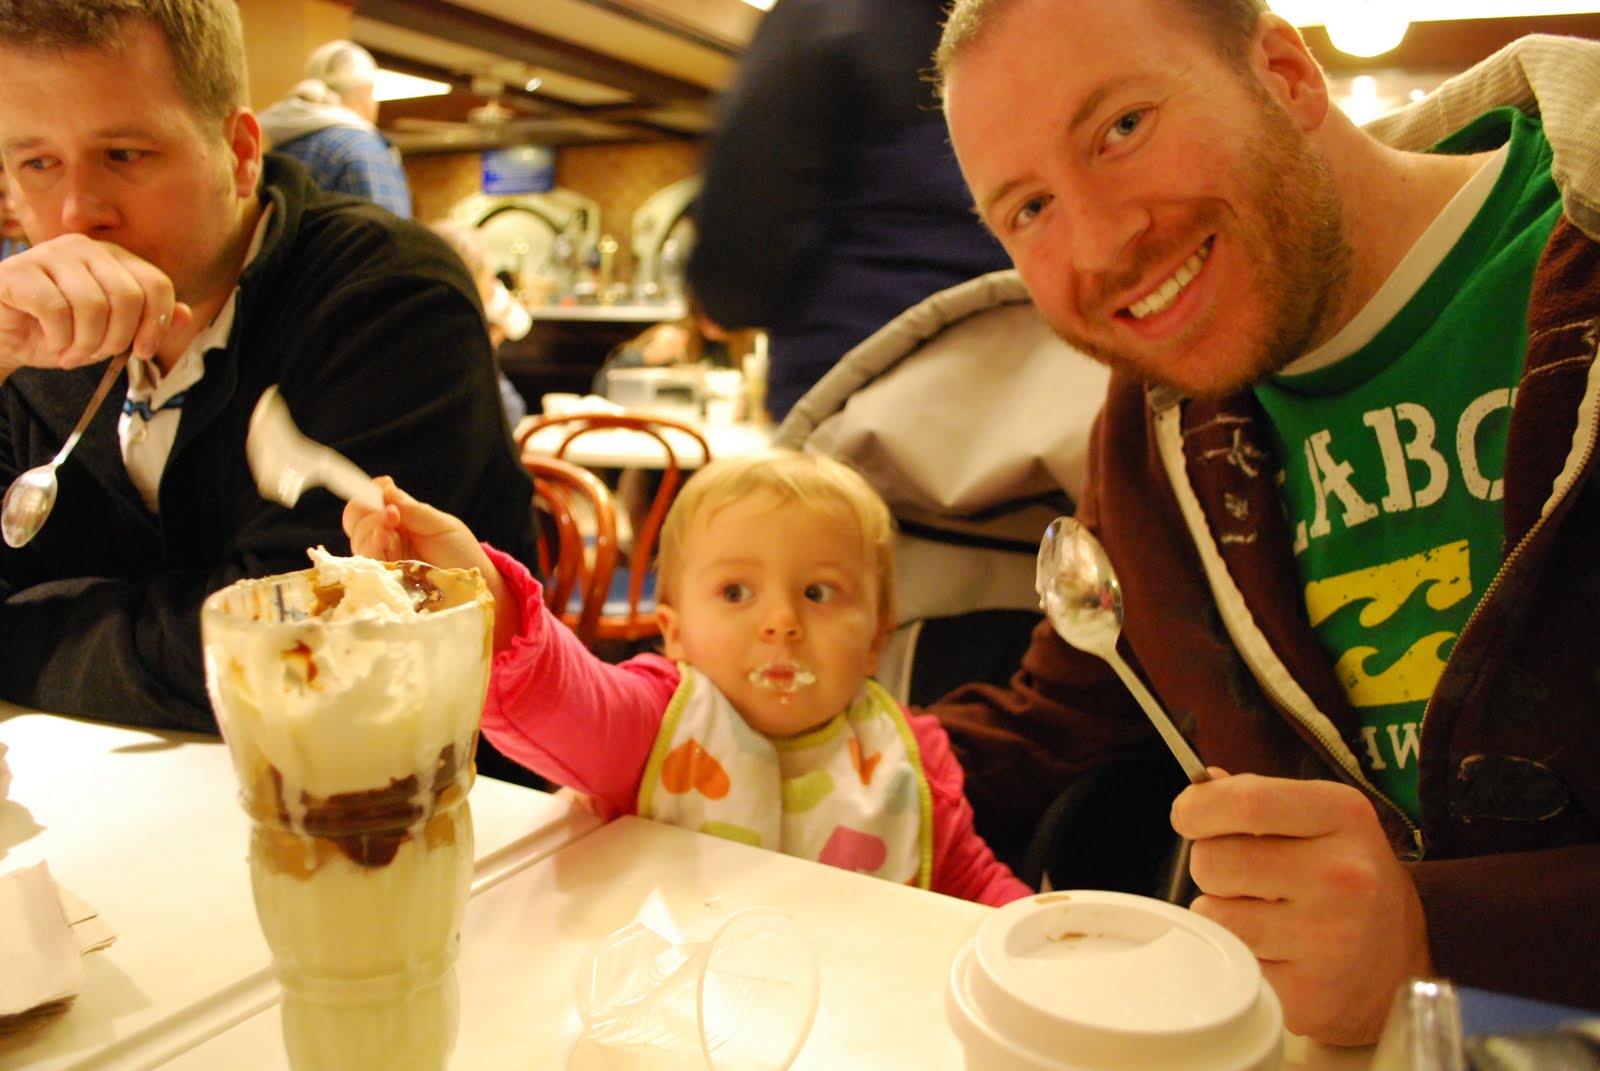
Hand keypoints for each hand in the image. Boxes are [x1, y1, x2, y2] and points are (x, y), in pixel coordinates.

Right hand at [0, 233, 193, 375]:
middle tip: (97, 354)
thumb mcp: (111, 331)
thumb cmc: (60, 331)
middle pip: (128, 296)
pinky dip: (59, 339)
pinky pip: (55, 310)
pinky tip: (53, 344)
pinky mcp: (18, 271)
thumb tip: (185, 315)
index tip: (143, 351)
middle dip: (117, 338)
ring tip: (72, 353)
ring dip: (85, 343)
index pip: (156, 283)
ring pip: (92, 305)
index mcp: (113, 258)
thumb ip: (148, 321)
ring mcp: (49, 254)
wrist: (4, 336)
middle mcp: (84, 248)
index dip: (155, 323)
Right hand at [342, 476, 485, 569]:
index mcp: (396, 520)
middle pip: (356, 521)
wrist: (475, 583)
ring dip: (372, 530)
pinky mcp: (386, 580)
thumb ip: (413, 510)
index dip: (367, 495)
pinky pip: (368, 563)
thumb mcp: (440, 525)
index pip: (366, 505)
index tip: (383, 489)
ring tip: (390, 528)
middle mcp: (385, 538)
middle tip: (392, 513)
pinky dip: (374, 548)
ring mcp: (384, 559)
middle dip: (370, 512)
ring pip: (359, 540)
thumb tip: (386, 488)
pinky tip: (385, 541)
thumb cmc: (459, 552)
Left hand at [1170, 772, 1431, 1045]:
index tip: (1189, 816)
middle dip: (1210, 862)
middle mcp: (1341, 877)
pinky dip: (1235, 951)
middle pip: (1213, 860)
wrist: (1403, 962)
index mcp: (1344, 818)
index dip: (1197, 807)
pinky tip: (1272, 948)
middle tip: (1243, 874)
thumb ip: (1259, 798)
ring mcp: (1326, 940)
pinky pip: (1227, 959)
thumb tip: (1202, 789)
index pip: (1244, 802)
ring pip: (1211, 912)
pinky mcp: (1305, 993)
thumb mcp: (1324, 819)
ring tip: (1262, 912)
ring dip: (1219, 910)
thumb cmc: (1348, 879)